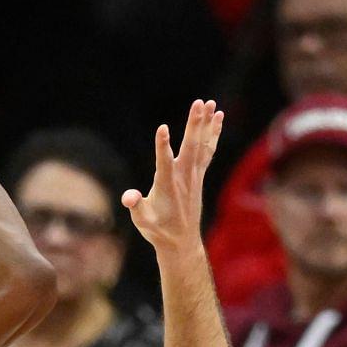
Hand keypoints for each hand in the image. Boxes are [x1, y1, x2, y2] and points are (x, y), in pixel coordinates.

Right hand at [122, 100, 222, 256]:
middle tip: (199, 103)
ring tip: (210, 104)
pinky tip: (217, 118)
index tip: (163, 129)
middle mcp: (183, 177)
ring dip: (205, 124)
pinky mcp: (199, 175)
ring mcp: (194, 175)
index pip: (164, 162)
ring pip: (201, 145)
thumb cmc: (158, 230)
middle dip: (194, 125)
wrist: (181, 242)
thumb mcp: (142, 221)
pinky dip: (213, 134)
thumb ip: (136, 206)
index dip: (162, 146)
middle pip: (190, 147)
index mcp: (167, 185)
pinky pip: (208, 150)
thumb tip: (129, 198)